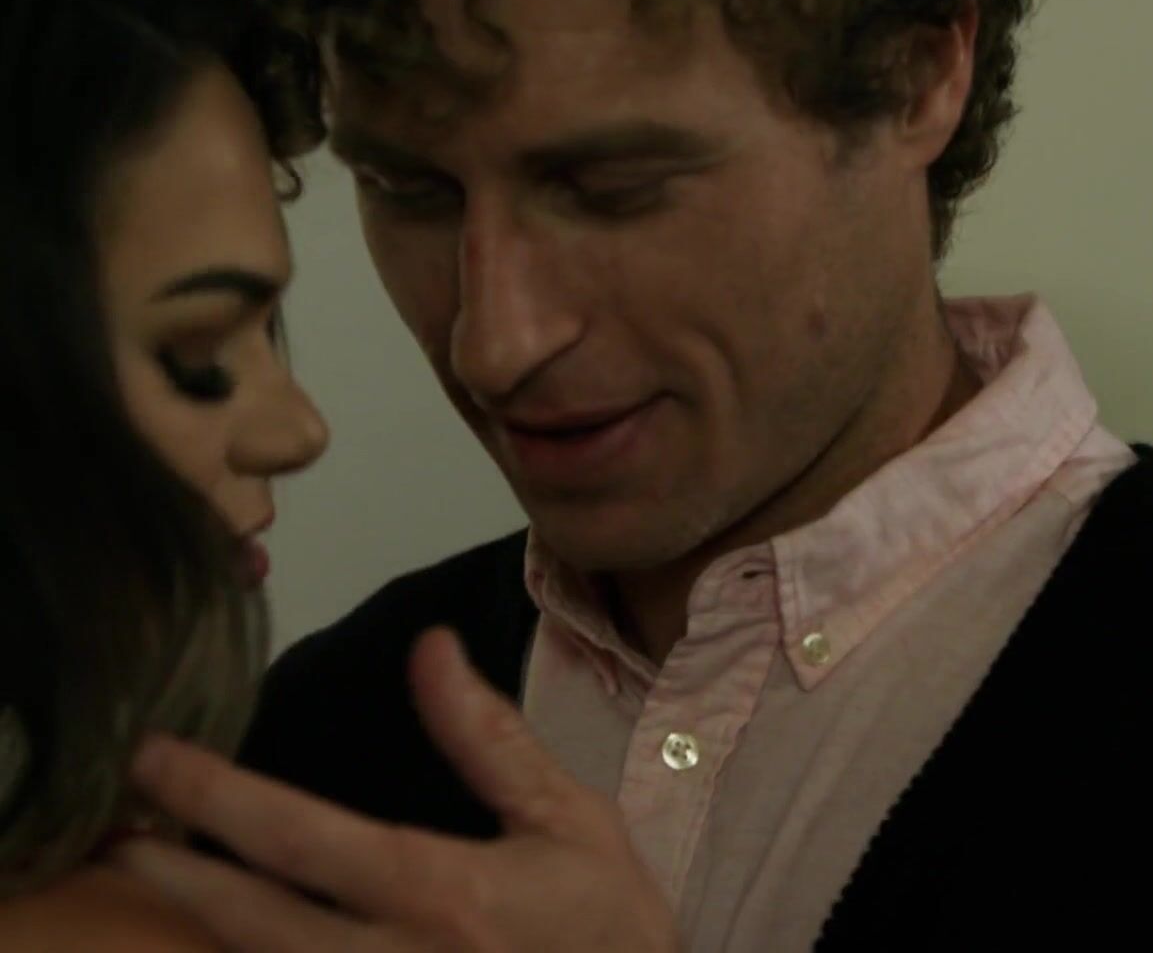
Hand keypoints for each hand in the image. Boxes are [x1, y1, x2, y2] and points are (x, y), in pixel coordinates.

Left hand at [110, 627, 676, 951]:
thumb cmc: (612, 926)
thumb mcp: (569, 821)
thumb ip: (491, 739)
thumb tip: (430, 649)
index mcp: (439, 894)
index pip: (300, 839)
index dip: (214, 796)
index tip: (156, 758)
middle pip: (247, 921)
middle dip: (172, 873)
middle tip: (117, 831)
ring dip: (205, 923)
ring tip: (164, 870)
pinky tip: (242, 928)